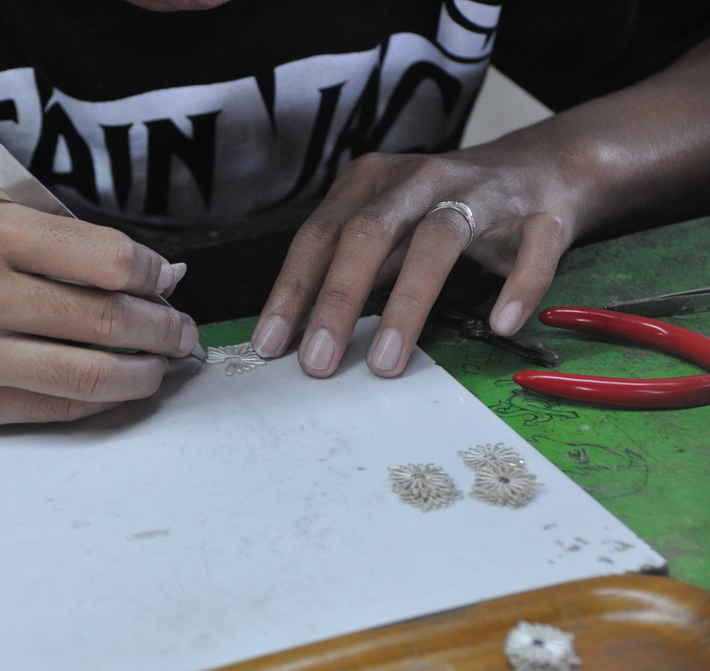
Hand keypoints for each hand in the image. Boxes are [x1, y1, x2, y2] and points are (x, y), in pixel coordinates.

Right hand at [0, 188, 199, 427]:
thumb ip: (57, 233)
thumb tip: (146, 269)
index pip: (108, 260)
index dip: (155, 274)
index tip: (167, 281)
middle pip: (108, 321)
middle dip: (164, 329)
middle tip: (182, 330)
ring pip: (91, 375)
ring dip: (146, 373)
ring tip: (163, 363)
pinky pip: (57, 408)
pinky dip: (102, 399)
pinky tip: (120, 386)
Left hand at [250, 146, 576, 377]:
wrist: (543, 166)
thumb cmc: (445, 205)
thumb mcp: (388, 224)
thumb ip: (350, 265)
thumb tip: (298, 328)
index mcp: (373, 181)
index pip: (320, 234)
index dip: (292, 289)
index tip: (270, 344)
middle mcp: (422, 178)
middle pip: (370, 232)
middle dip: (338, 300)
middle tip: (318, 361)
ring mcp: (482, 193)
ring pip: (440, 240)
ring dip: (408, 305)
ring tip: (386, 362)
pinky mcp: (540, 214)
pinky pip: (532, 249)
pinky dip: (519, 286)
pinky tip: (502, 324)